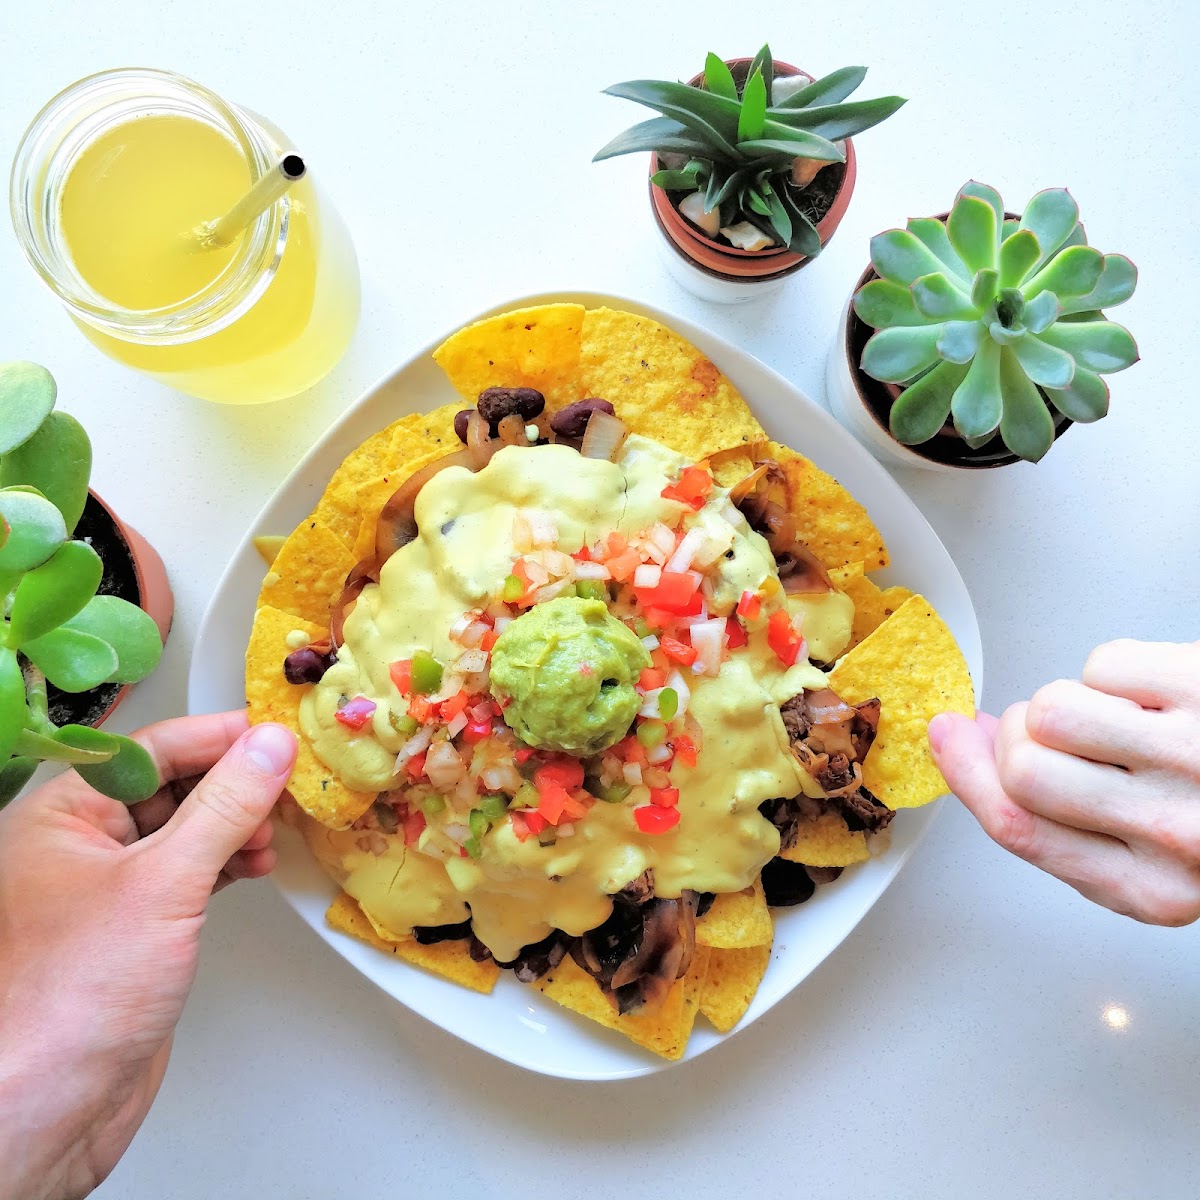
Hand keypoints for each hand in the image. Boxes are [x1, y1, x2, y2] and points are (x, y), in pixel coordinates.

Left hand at [0, 712, 296, 1199]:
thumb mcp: (165, 881)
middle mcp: (77, 844)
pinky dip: (227, 860)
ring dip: (235, 823)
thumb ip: (225, 806)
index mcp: (60, 815)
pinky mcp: (134, 927)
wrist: (49, 1106)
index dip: (218, 736)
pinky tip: (255, 863)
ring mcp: (106, 887)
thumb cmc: (75, 996)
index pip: (151, 748)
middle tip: (289, 782)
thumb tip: (270, 745)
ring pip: (183, 827)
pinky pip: (189, 870)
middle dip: (232, 782)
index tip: (277, 733)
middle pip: (169, 783)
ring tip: (274, 831)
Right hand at [928, 639, 1199, 926]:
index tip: (947, 736)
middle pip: (1023, 768)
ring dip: (1073, 699)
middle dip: (1023, 738)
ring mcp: (1195, 757)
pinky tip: (1164, 695)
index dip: (965, 775)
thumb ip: (1061, 821)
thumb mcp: (1154, 861)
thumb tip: (968, 744)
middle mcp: (1176, 833)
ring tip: (1127, 716)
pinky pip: (1104, 662)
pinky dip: (1120, 669)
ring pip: (1054, 708)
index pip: (1016, 827)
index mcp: (1153, 891)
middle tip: (1063, 734)